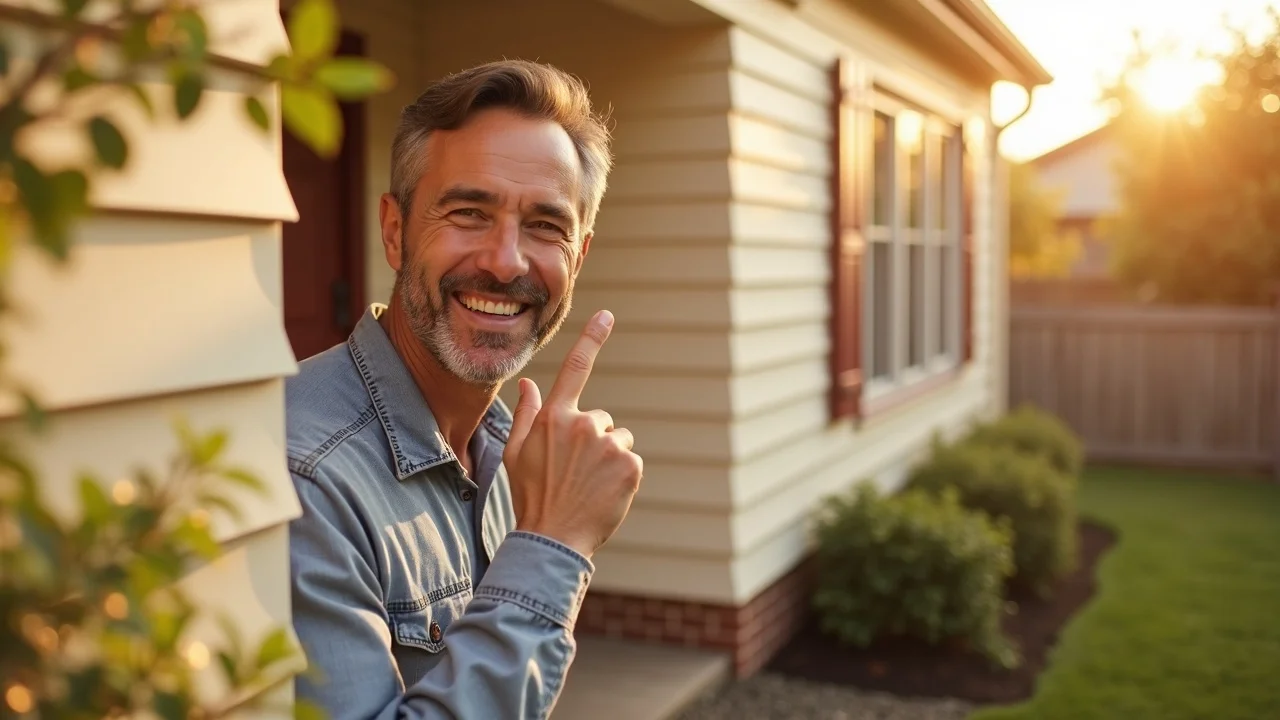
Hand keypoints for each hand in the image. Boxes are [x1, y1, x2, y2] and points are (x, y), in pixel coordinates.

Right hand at [503, 309, 642, 559]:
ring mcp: (608, 444)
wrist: (553, 539)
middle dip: (593, 440)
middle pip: (601, 419)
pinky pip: (632, 460)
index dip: (591, 339)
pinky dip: (623, 476)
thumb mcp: (516, 454)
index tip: (608, 315)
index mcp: (554, 417)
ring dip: (610, 458)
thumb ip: (526, 415)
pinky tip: (604, 494)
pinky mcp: (630, 464)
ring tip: (589, 486)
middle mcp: (582, 424)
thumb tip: (528, 384)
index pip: (575, 369)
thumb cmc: (531, 497)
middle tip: (574, 473)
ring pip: (619, 440)